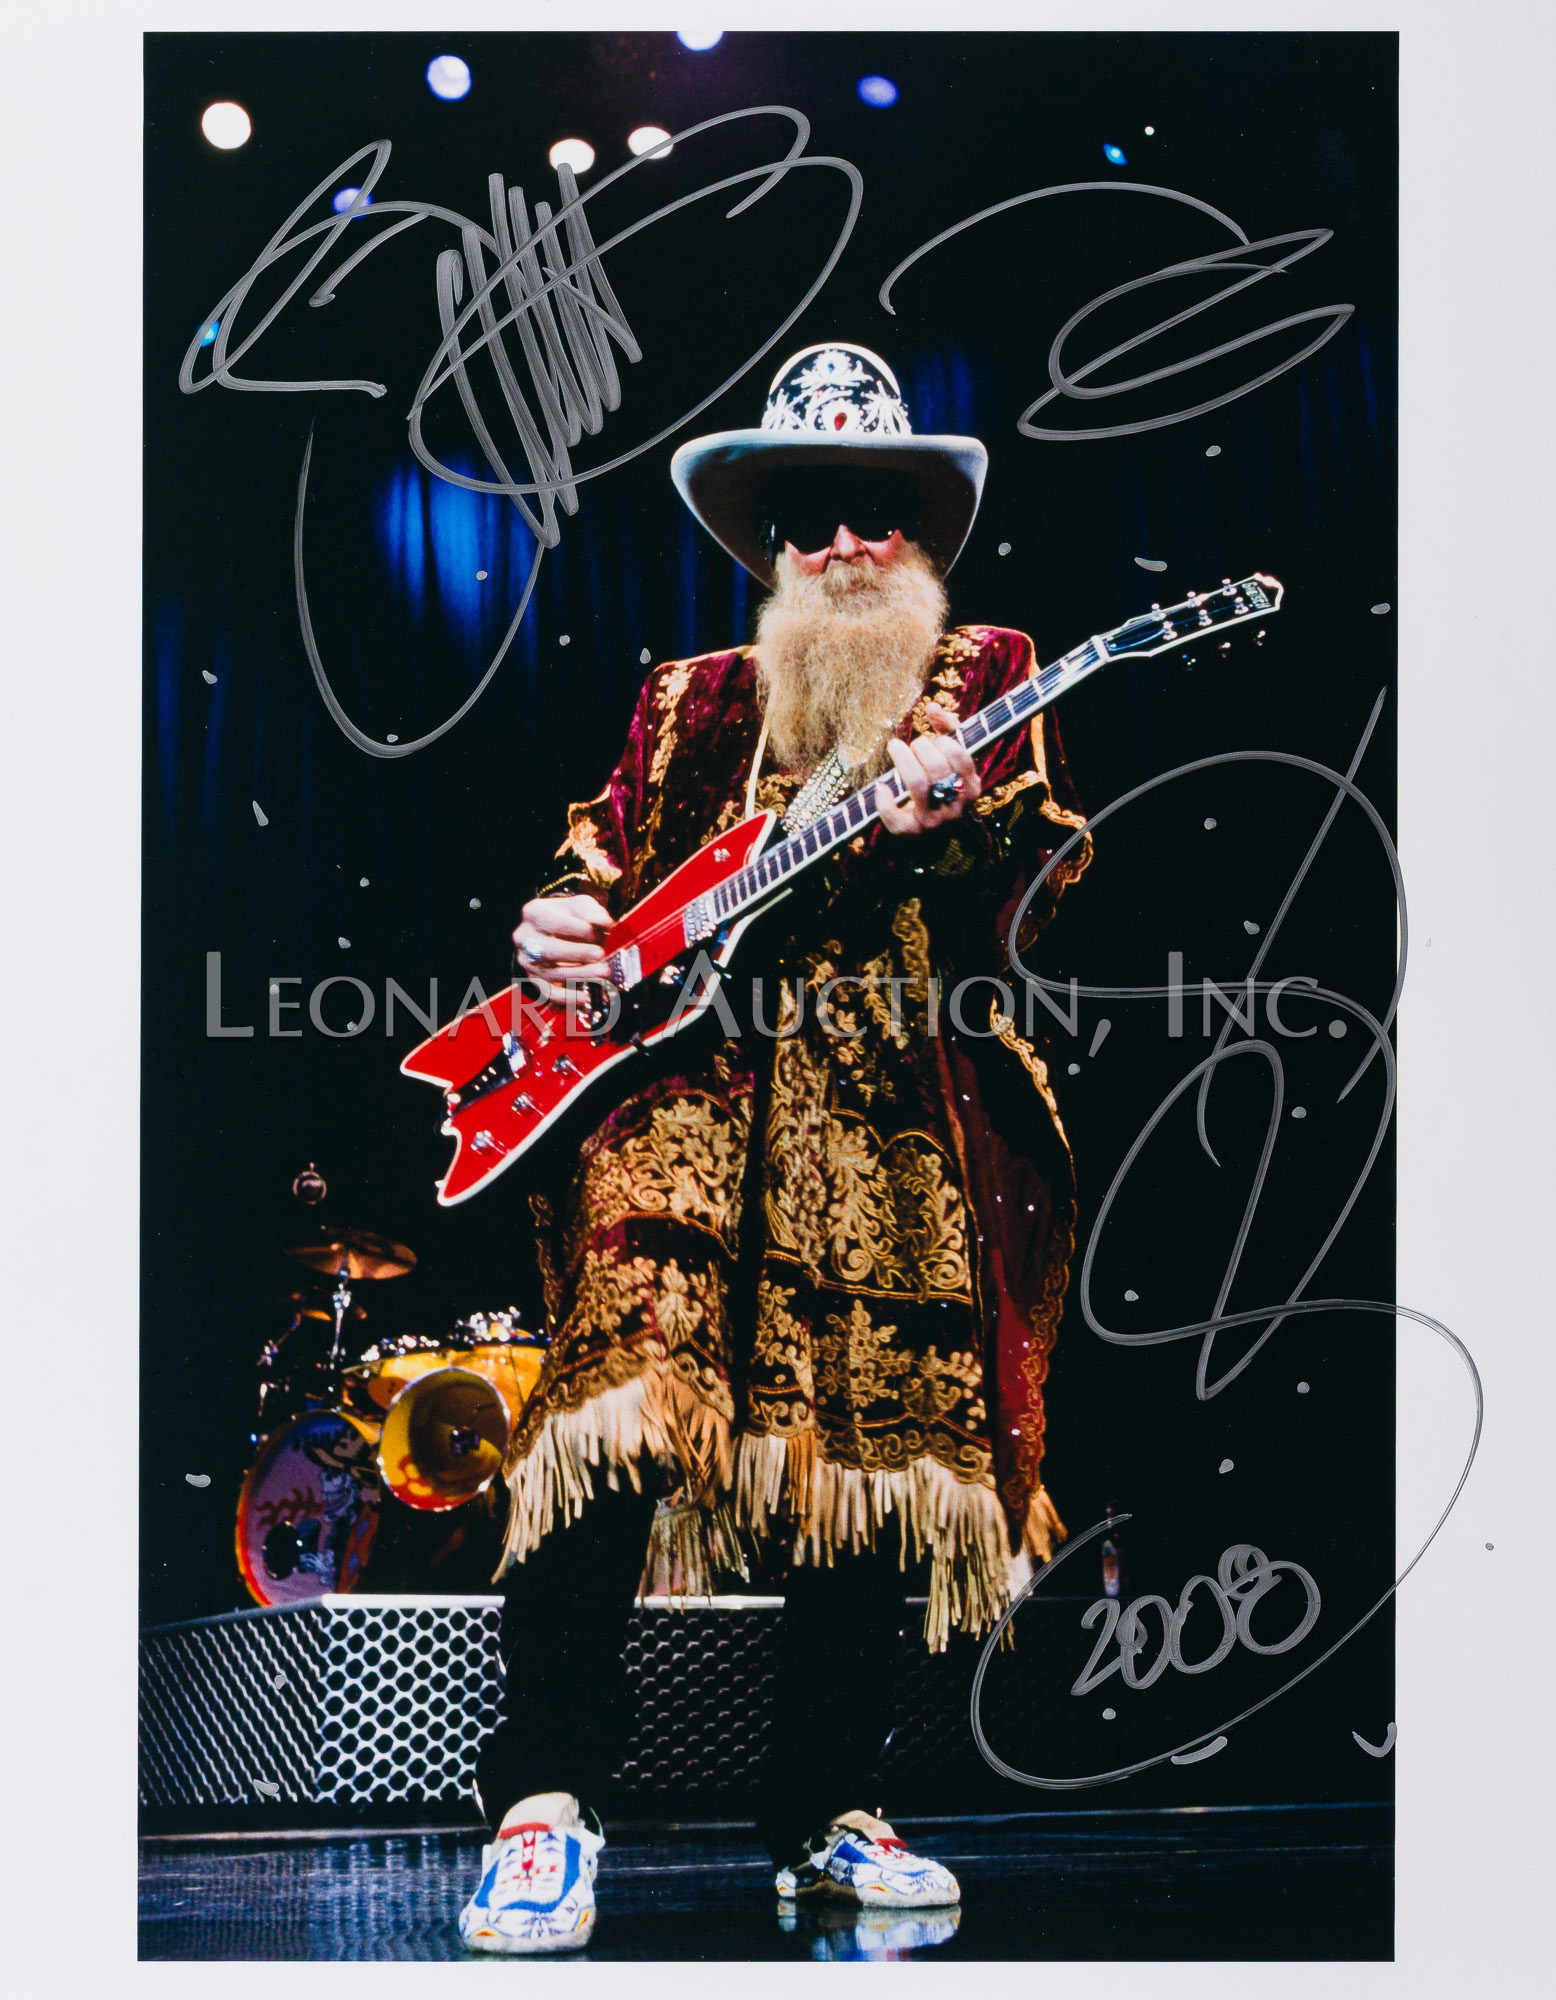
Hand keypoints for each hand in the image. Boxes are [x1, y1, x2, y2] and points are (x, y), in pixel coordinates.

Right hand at [512, 893, 613, 1001]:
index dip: (580, 929)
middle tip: (600, 954)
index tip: (602, 932)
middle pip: (548, 949)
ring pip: (551, 973)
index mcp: (533, 913)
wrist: (555, 930)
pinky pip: (549, 992)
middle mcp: (524, 938)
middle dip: (576, 953)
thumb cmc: (570, 916)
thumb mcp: (580, 905)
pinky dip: (568, 997)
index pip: (556, 923)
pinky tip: (586, 997)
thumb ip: (592, 912)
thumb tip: (604, 922)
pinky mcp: (534, 980)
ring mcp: (527, 961)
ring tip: (603, 973)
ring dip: (579, 974)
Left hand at [878, 703, 980, 835]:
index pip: (959, 757)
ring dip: (903, 760)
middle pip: (937, 768)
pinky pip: (897, 819)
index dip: (942, 741)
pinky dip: (885, 801)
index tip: (930, 739)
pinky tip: (881, 787)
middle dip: (921, 747)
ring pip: (918, 785)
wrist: (933, 832)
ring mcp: (934, 821)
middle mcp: (955, 806)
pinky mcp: (912, 832)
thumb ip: (947, 729)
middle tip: (912, 745)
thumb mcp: (950, 759)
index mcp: (970, 788)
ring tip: (896, 747)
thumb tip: (933, 706)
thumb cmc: (941, 785)